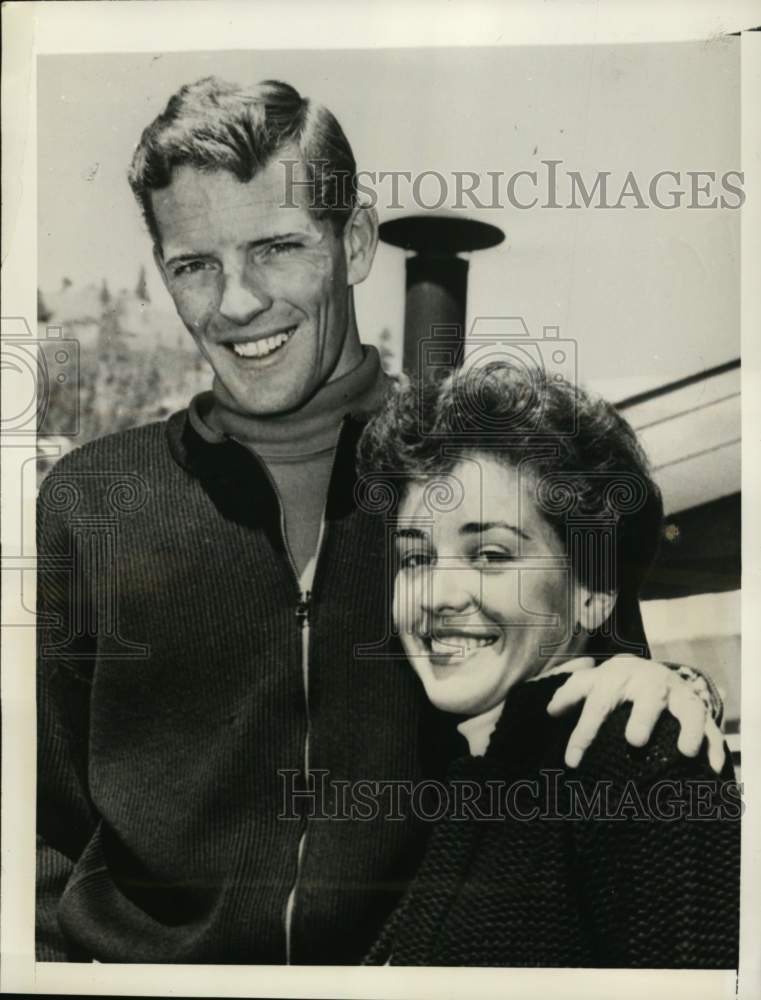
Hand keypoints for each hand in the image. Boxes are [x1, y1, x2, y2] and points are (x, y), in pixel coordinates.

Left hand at [544, 655, 725, 773]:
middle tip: (634, 742)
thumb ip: (571, 694)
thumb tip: (550, 711)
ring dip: (688, 728)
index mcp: (619, 677)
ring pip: (689, 708)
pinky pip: (711, 727)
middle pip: (649, 697)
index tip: (572, 762)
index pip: (598, 703)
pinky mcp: (700, 710)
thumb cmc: (615, 685)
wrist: (652, 672)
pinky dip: (714, 746)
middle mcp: (651, 683)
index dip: (583, 732)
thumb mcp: (593, 683)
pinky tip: (710, 768)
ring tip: (684, 752)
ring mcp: (679, 696)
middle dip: (643, 716)